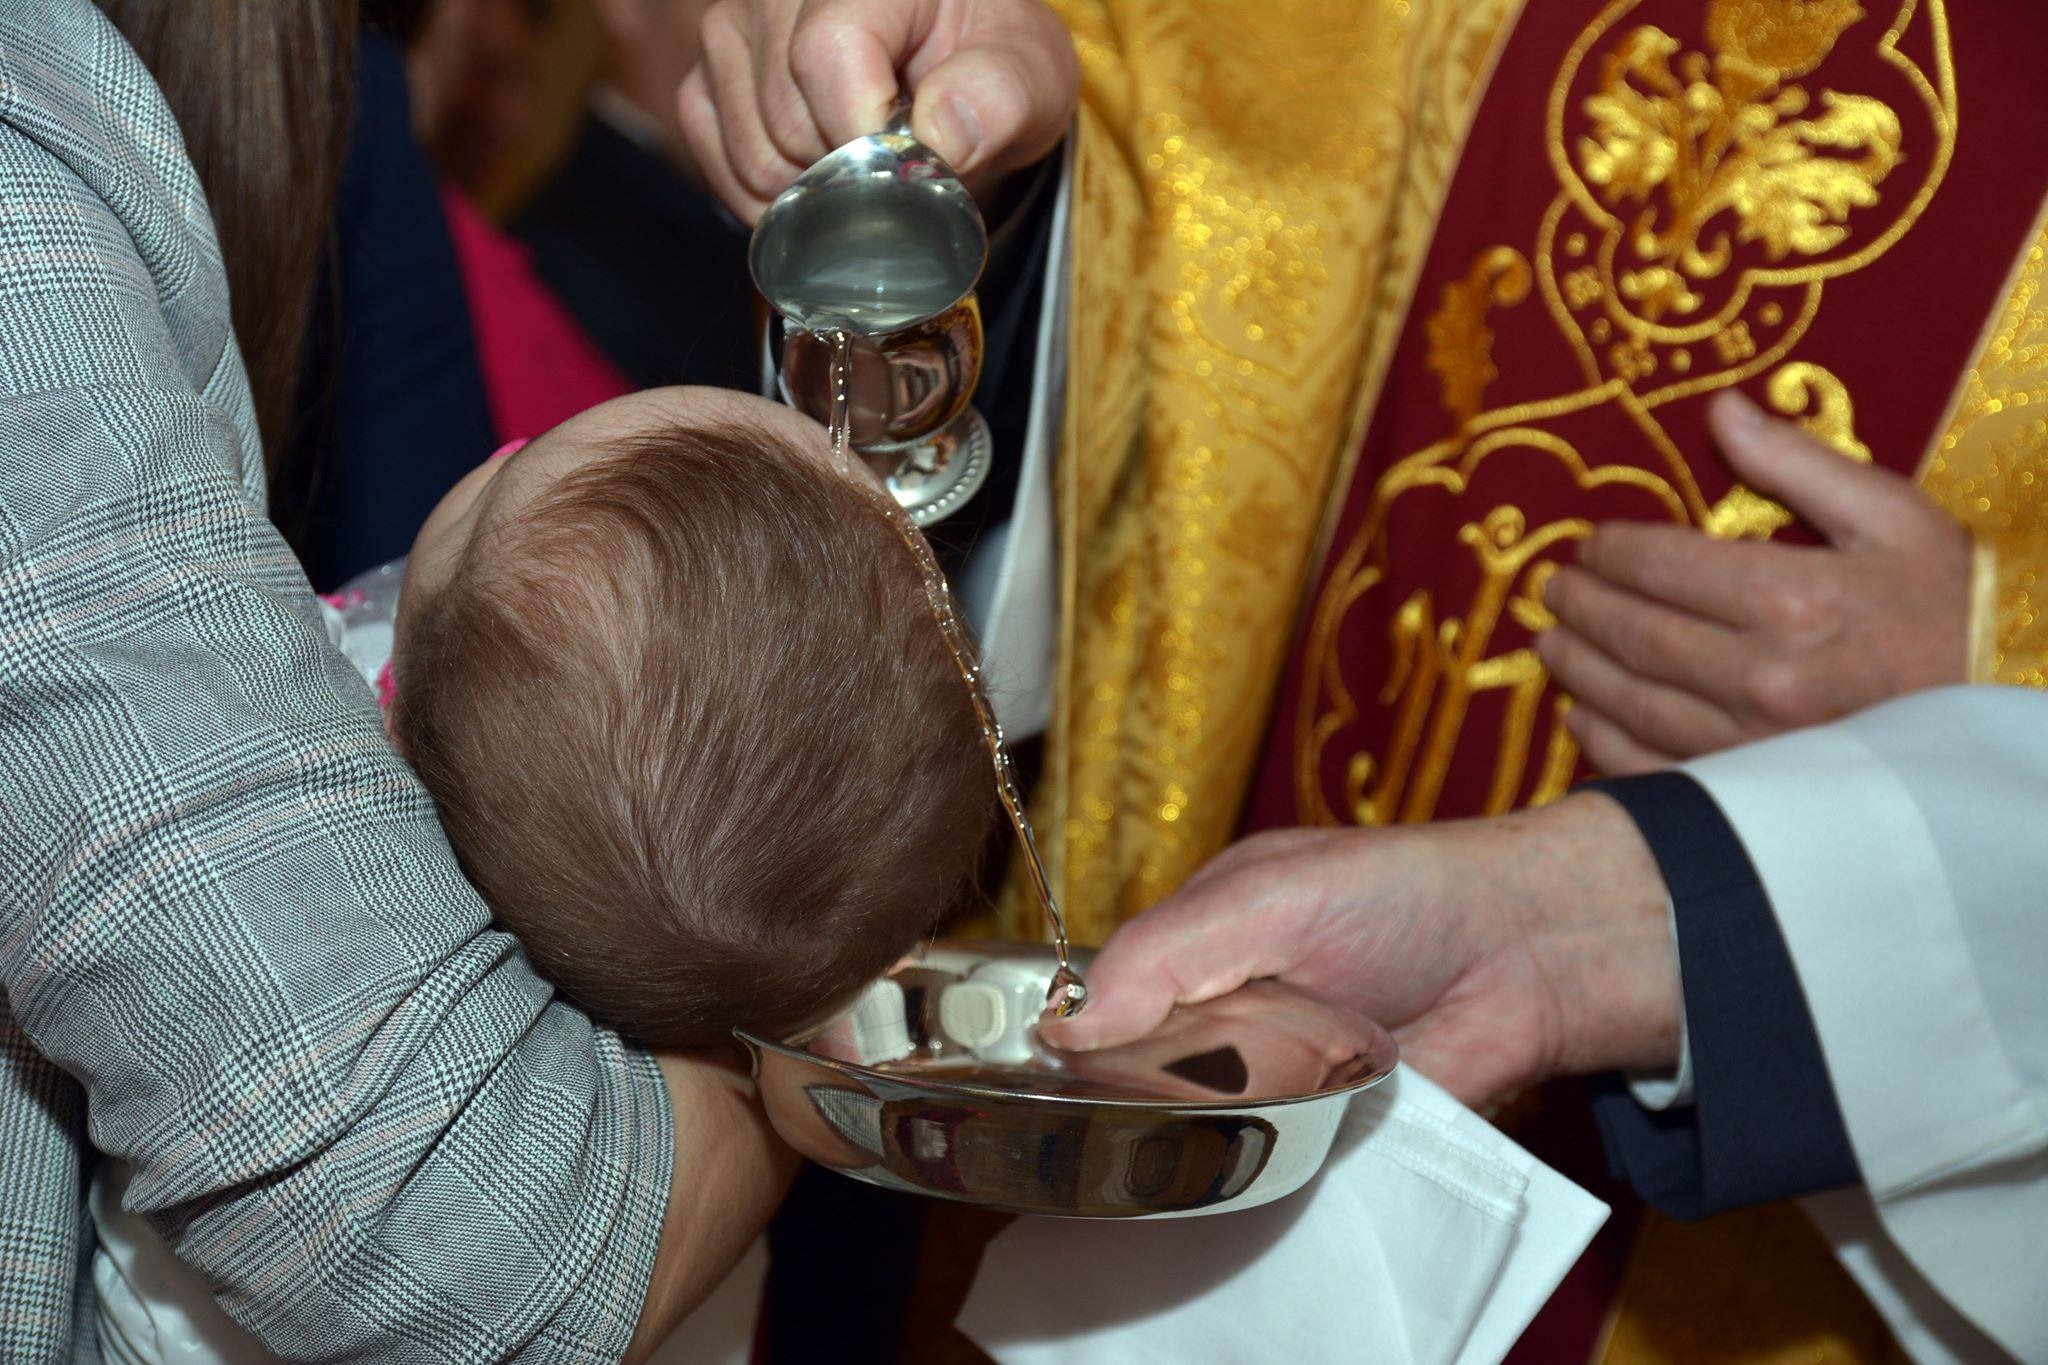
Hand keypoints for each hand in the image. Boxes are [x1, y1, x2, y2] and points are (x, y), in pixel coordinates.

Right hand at [678, 0, 1078, 223]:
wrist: (953, 69)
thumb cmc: (987, 65)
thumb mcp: (1028, 75)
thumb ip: (1000, 96)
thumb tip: (942, 136)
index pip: (828, 55)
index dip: (867, 134)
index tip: (912, 166)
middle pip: (789, 119)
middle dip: (852, 171)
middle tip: (900, 162)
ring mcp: (731, 29)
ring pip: (756, 156)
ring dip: (816, 192)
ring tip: (865, 163)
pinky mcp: (708, 78)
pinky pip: (721, 168)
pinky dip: (775, 200)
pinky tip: (822, 176)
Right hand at [1040, 795, 1681, 1110]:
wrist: (1532, 952)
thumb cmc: (1403, 892)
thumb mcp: (1269, 895)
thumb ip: (1168, 952)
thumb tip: (1068, 1026)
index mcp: (1194, 937)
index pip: (1101, 998)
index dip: (1070, 1038)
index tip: (1040, 1076)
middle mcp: (1221, 1009)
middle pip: (1135, 1073)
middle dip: (1126, 1096)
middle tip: (1127, 1106)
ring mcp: (1268, 1074)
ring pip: (1193, 1127)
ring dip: (1191, 1137)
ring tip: (1188, 1132)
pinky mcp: (1320, 1131)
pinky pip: (1262, 1166)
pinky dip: (1252, 1170)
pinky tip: (1236, 1168)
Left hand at [1537, 391, 1971, 775]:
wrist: (2010, 699)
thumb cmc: (1952, 603)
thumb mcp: (1891, 514)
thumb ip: (1797, 462)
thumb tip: (1721, 409)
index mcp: (1794, 599)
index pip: (1663, 567)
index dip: (1611, 553)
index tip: (1587, 544)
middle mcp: (1764, 676)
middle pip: (1638, 636)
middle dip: (1582, 609)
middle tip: (1552, 590)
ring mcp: (1756, 744)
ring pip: (1635, 704)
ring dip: (1579, 672)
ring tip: (1549, 643)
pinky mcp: (1757, 793)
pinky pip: (1657, 771)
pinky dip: (1606, 746)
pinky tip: (1581, 718)